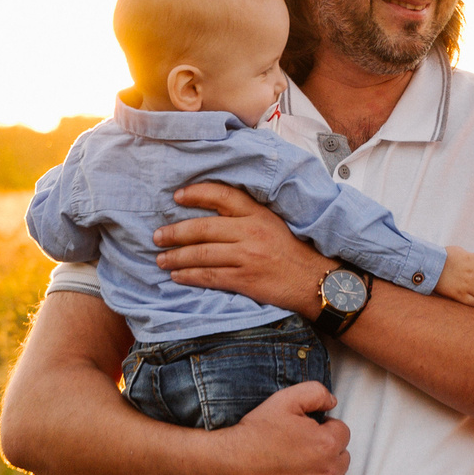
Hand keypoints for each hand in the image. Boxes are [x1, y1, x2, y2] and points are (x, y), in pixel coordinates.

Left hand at [157, 184, 333, 316]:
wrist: (315, 281)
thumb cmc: (294, 252)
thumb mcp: (274, 223)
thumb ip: (248, 215)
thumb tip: (213, 213)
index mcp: (259, 214)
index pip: (222, 196)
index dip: (196, 193)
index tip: (177, 196)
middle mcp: (251, 232)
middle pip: (203, 228)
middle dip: (175, 232)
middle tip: (157, 236)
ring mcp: (247, 257)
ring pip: (202, 254)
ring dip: (177, 257)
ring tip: (161, 258)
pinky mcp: (246, 280)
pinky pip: (210, 276)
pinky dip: (190, 276)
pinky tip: (177, 275)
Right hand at [214, 380, 349, 474]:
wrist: (228, 470)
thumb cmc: (254, 434)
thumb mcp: (283, 400)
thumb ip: (315, 392)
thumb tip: (333, 402)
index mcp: (326, 443)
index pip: (342, 432)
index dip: (324, 429)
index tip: (305, 434)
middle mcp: (328, 472)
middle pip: (343, 458)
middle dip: (328, 452)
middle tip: (300, 452)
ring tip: (303, 471)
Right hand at [435, 250, 473, 305]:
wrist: (427, 266)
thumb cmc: (440, 257)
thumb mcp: (457, 251)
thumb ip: (469, 257)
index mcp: (472, 259)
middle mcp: (471, 272)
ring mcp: (466, 284)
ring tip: (472, 292)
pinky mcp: (458, 295)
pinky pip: (473, 303)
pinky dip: (472, 303)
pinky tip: (467, 300)